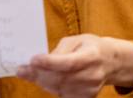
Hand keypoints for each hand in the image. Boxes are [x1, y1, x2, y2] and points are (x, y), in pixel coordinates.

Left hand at [16, 34, 132, 97]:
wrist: (110, 62)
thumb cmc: (90, 47)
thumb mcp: (76, 40)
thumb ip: (60, 50)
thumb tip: (41, 61)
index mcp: (92, 55)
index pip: (68, 62)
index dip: (49, 63)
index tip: (33, 60)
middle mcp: (93, 74)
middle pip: (61, 78)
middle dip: (38, 74)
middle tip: (22, 69)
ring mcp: (91, 88)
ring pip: (59, 88)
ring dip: (41, 81)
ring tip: (29, 73)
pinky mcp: (87, 97)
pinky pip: (63, 94)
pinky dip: (50, 87)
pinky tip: (43, 79)